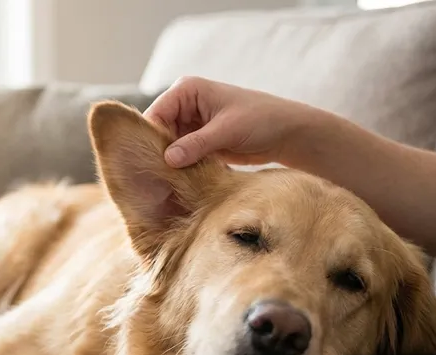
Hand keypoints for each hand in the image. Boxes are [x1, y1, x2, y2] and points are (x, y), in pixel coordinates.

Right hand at [143, 76, 320, 167]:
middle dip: (159, 152)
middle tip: (157, 178)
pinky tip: (180, 182)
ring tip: (168, 183)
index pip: (156, 113)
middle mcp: (184, 105)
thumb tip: (168, 159)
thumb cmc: (261, 120)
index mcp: (187, 90)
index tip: (149, 161)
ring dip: (170, 163)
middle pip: (158, 131)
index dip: (150, 136)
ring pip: (168, 146)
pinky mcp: (198, 141)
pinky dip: (181, 168)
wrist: (286, 134)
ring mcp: (191, 124)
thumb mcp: (227, 130)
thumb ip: (196, 144)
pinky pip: (181, 156)